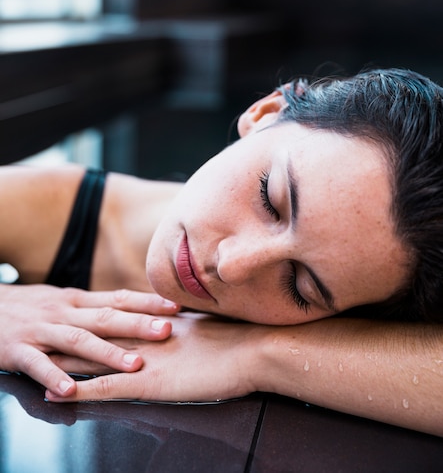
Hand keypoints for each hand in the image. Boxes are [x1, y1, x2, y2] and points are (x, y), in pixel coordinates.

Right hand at [0, 284, 178, 396]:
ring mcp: (41, 330)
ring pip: (78, 340)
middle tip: (166, 332)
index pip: (118, 297)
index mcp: (76, 300)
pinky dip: (53, 376)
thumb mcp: (62, 300)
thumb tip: (131, 309)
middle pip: (105, 317)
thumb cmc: (29, 306)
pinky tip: (70, 391)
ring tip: (133, 365)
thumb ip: (92, 307)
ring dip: (107, 353)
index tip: (175, 307)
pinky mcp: (17, 349)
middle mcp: (63, 311)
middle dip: (137, 324)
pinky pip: (37, 364)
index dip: (147, 301)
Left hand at [45, 313, 262, 402]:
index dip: (84, 319)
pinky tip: (57, 396)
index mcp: (153, 323)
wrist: (252, 347)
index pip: (110, 319)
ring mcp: (143, 360)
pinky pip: (106, 389)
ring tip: (31, 362)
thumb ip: (180, 323)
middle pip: (92, 334)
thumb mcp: (201, 325)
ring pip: (92, 359)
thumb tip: (172, 320)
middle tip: (36, 333)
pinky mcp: (149, 384)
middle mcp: (142, 337)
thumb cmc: (235, 338)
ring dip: (60, 362)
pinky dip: (80, 391)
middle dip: (63, 336)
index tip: (62, 317)